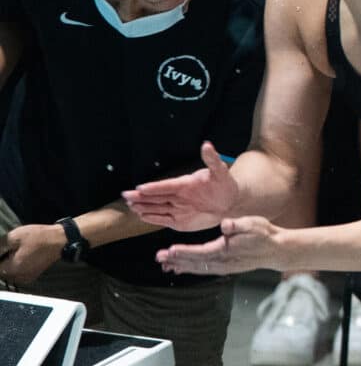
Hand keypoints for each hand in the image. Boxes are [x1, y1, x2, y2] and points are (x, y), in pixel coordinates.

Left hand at [0, 224, 64, 285]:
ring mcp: (27, 277)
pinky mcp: (33, 275)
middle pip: (2, 272)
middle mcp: (19, 277)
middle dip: (3, 262)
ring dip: (9, 265)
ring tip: (14, 252)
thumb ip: (0, 246)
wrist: (60, 240)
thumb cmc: (38, 237)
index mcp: (13, 269)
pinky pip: (18, 274)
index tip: (3, 250)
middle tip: (8, 250)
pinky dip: (17, 266)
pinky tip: (21, 256)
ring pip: (10, 274)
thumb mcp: (14, 237)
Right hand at [124, 141, 240, 230]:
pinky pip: (163, 219)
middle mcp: (177, 195)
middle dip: (140, 196)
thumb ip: (212, 160)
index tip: (140, 187)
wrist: (230, 202)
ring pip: (156, 207)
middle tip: (125, 196)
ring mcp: (177, 208)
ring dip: (144, 206)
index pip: (166, 186)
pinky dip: (153, 218)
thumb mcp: (220, 172)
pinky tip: (141, 215)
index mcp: (184, 184)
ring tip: (130, 205)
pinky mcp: (179, 220)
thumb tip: (206, 144)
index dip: (153, 187)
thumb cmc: (224, 184)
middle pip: (156, 196)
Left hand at [157, 215, 287, 276]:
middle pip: (195, 262)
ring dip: (181, 266)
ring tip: (166, 265)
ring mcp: (224, 267)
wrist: (276, 250)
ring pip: (197, 268)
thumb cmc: (265, 234)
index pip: (200, 252)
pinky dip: (191, 269)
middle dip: (176, 260)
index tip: (169, 250)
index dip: (184, 252)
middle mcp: (222, 262)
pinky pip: (204, 270)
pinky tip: (182, 269)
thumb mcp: (254, 224)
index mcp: (226, 249)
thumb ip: (238, 225)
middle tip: (159, 258)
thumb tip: (225, 224)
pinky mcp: (225, 268)